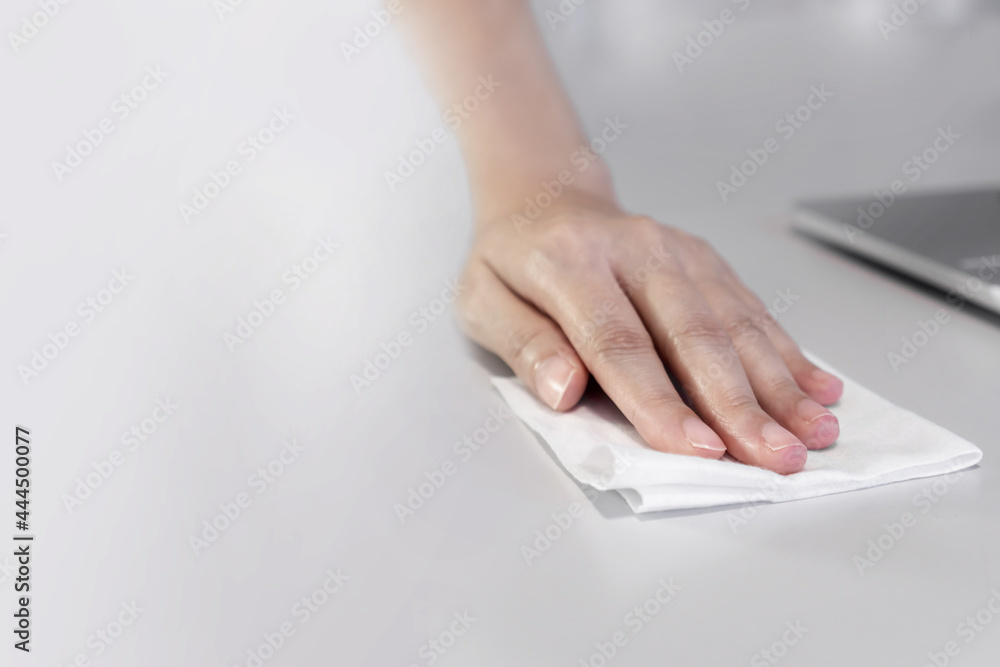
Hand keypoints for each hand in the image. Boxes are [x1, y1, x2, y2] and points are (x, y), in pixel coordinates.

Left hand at [457, 192, 843, 473]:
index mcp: (570, 262)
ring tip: (813, 432)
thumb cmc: (510, 263)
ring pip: (734, 322)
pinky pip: (750, 308)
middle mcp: (633, 249)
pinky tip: (818, 387)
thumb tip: (566, 390)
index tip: (698, 450)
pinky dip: (787, 351)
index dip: (660, 401)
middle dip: (740, 404)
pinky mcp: (704, 259)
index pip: (619, 342)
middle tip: (777, 457)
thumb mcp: (483, 302)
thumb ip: (524, 345)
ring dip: (779, 383)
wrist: (544, 198)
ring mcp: (676, 251)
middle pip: (693, 334)